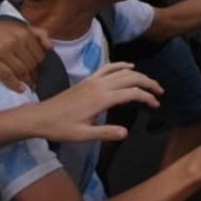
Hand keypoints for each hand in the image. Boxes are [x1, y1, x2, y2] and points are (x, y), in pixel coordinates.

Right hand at [0, 18, 50, 92]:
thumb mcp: (16, 26)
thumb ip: (37, 33)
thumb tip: (51, 47)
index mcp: (24, 32)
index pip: (39, 55)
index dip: (40, 66)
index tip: (37, 72)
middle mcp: (15, 41)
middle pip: (32, 64)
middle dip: (34, 75)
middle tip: (33, 82)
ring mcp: (3, 51)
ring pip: (22, 71)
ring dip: (26, 81)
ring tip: (27, 86)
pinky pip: (8, 76)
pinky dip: (16, 85)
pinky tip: (20, 89)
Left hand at [32, 62, 162, 142]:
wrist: (40, 117)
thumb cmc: (61, 128)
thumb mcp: (83, 135)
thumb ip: (106, 132)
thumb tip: (127, 132)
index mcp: (101, 98)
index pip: (132, 93)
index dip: (147, 97)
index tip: (156, 104)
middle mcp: (100, 85)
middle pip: (131, 78)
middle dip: (148, 83)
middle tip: (160, 92)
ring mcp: (93, 80)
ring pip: (122, 71)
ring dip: (138, 74)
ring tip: (149, 82)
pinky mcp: (88, 79)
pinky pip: (108, 67)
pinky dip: (121, 65)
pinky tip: (129, 67)